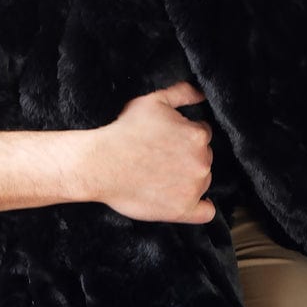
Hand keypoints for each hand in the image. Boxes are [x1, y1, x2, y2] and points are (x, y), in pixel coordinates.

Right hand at [84, 83, 214, 224]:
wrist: (101, 164)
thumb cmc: (124, 132)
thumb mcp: (153, 101)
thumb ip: (182, 93)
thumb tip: (202, 94)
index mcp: (197, 135)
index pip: (201, 134)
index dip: (183, 135)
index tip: (167, 141)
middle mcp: (201, 161)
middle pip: (203, 157)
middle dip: (187, 156)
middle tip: (161, 158)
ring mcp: (194, 188)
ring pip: (202, 181)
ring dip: (189, 178)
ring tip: (161, 176)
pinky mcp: (183, 209)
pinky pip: (205, 213)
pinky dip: (200, 207)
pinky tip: (188, 201)